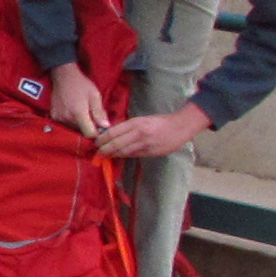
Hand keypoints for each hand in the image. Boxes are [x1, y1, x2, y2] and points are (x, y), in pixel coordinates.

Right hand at [45, 62, 108, 139]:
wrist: (63, 77)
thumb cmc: (82, 85)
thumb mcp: (95, 96)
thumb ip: (100, 113)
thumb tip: (106, 126)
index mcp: (79, 113)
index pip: (89, 133)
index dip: (97, 132)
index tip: (100, 127)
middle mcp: (67, 118)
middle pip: (81, 132)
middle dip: (89, 127)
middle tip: (92, 116)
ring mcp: (58, 118)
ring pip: (73, 129)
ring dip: (80, 125)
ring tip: (83, 113)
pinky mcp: (54, 117)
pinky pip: (66, 125)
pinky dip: (72, 122)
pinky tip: (74, 112)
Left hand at [96, 106, 210, 159]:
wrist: (180, 126)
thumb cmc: (159, 122)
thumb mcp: (141, 120)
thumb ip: (127, 127)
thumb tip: (110, 134)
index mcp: (136, 123)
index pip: (113, 132)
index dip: (102, 139)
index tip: (95, 142)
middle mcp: (139, 133)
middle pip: (116, 144)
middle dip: (104, 150)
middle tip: (97, 152)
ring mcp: (146, 144)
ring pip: (124, 152)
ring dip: (112, 155)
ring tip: (104, 156)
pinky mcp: (151, 152)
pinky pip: (134, 155)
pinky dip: (124, 156)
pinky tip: (118, 156)